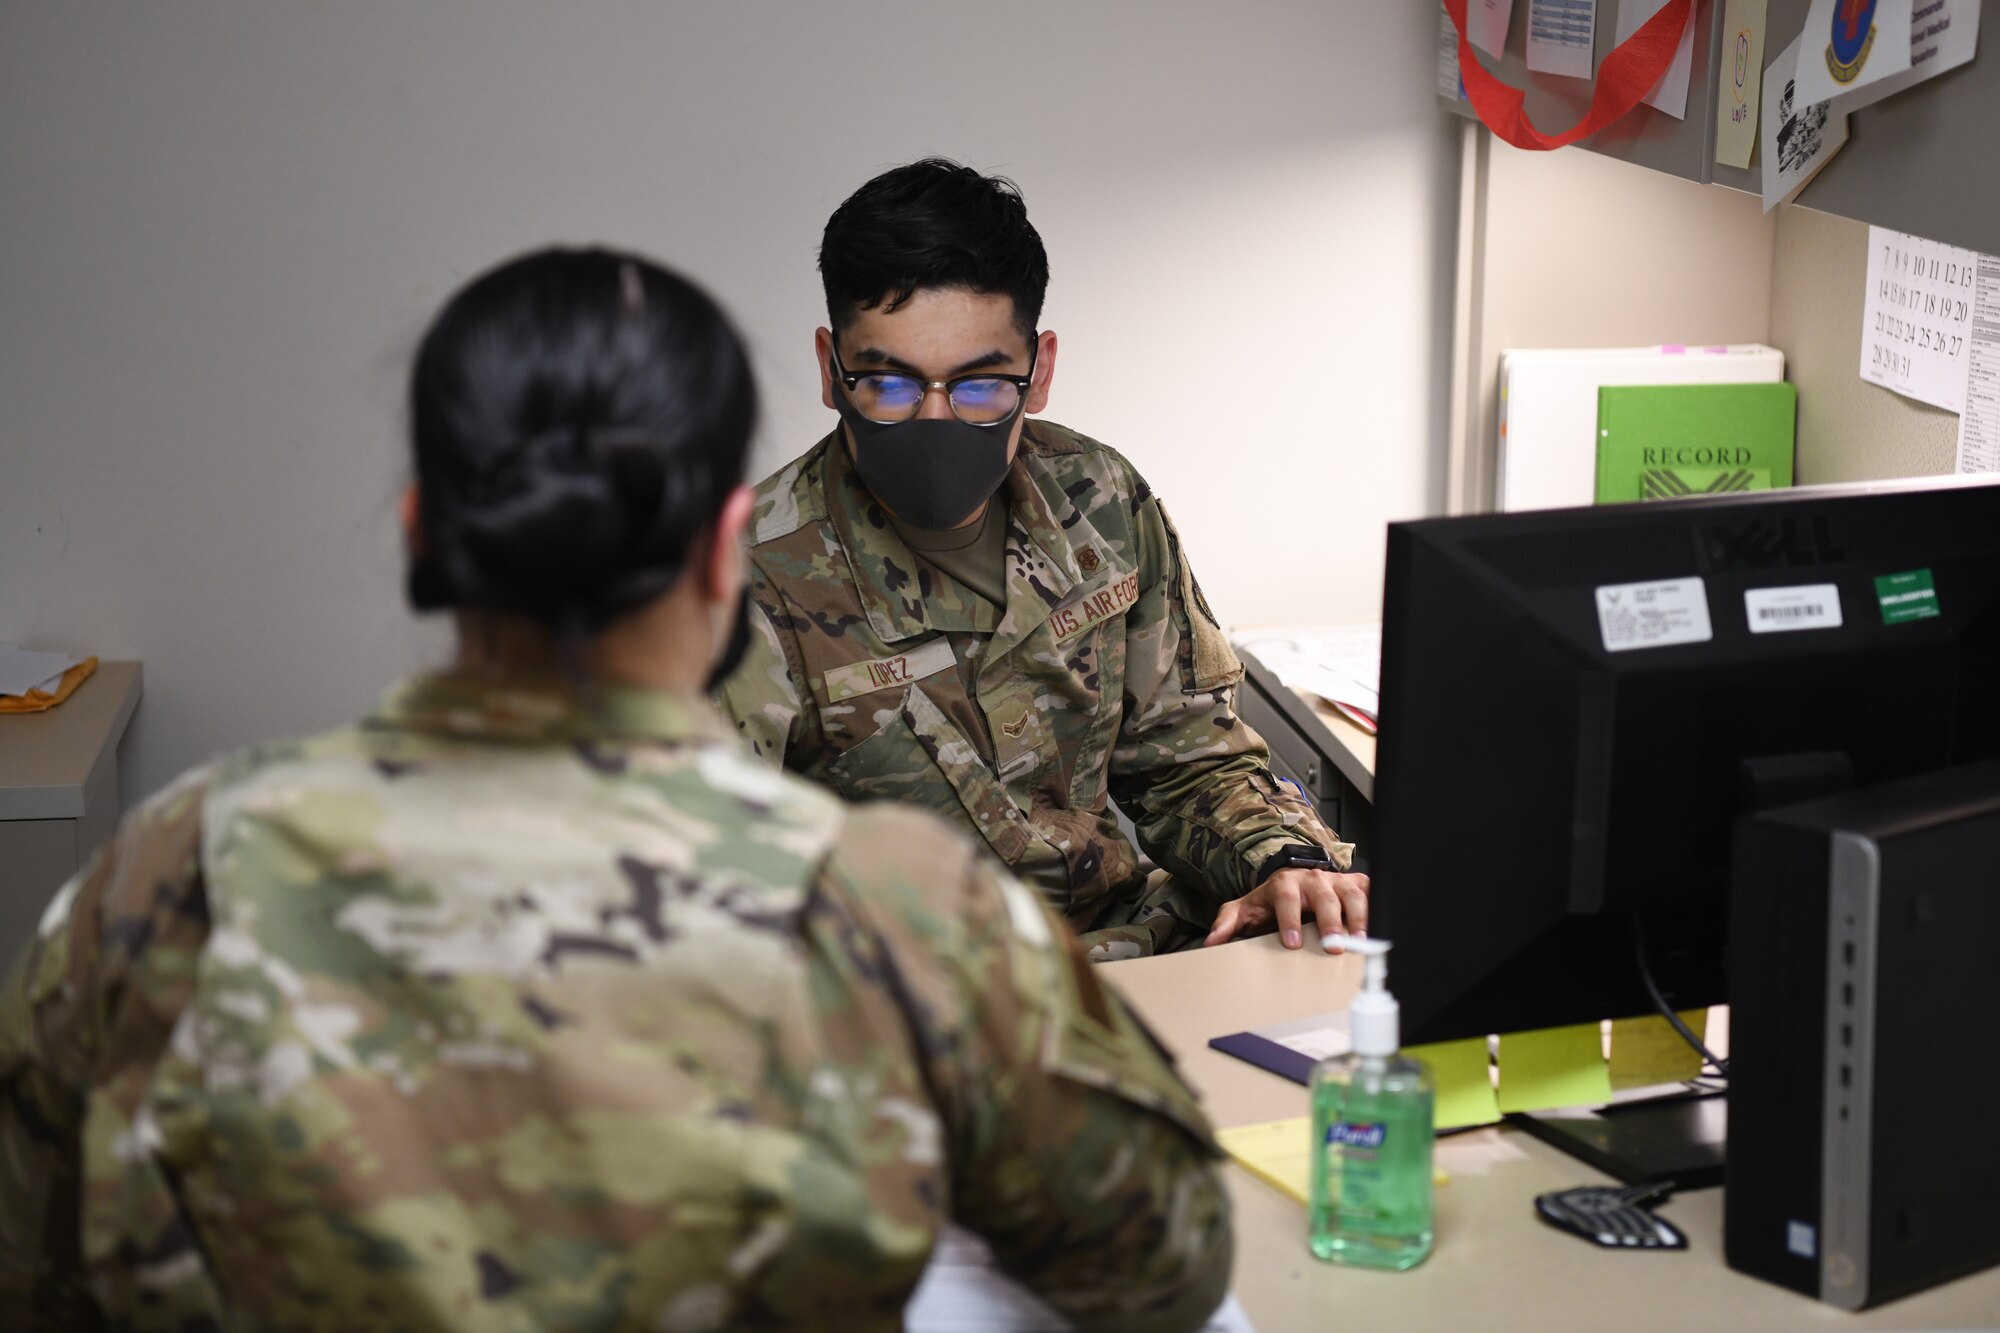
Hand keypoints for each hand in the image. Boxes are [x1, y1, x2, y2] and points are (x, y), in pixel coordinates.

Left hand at [1203, 868, 1370, 951]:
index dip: (1290, 919)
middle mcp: (1313, 879)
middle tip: (1333, 947)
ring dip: (1359, 917)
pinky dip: (1379, 906)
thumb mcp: (1245, 909)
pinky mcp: (1357, 884)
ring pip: (1352, 894)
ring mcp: (1337, 880)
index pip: (1286, 897)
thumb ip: (1227, 923)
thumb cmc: (1271, 900)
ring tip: (1361, 942)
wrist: (1295, 881)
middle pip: (1324, 896)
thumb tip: (1212, 942)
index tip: (1291, 943)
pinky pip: (1372, 892)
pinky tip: (1384, 925)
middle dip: (1330, 921)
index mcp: (1284, 883)